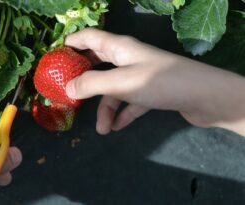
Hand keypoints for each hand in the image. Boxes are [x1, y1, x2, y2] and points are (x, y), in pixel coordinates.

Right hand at [65, 28, 244, 135]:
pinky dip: (123, 114)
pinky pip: (130, 102)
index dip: (73, 42)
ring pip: (114, 89)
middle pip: (100, 63)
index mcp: (120, 48)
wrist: (203, 97)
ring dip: (106, 108)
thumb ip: (92, 84)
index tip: (57, 55)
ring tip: (102, 129)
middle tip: (68, 90)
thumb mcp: (120, 82)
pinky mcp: (151, 92)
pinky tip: (117, 128)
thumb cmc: (159, 82)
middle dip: (84, 77)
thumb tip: (68, 88)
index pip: (90, 37)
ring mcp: (141, 76)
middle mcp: (129, 58)